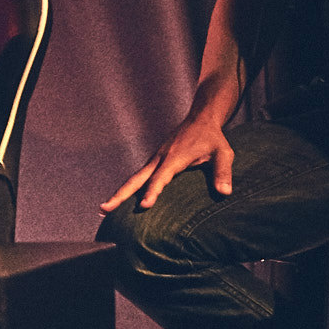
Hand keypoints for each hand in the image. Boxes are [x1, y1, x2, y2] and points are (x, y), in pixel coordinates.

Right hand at [101, 111, 232, 212]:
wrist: (200, 119)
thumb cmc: (212, 138)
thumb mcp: (223, 153)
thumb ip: (223, 172)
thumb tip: (225, 193)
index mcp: (174, 158)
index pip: (160, 177)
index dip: (152, 191)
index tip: (144, 205)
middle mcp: (159, 159)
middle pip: (135, 179)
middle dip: (120, 195)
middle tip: (104, 209)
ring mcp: (155, 159)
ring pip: (134, 178)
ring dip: (119, 193)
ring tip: (104, 209)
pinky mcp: (155, 161)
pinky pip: (139, 176)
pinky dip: (128, 188)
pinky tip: (122, 198)